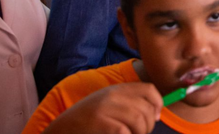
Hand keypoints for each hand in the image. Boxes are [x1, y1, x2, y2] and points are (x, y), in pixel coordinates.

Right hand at [42, 82, 162, 133]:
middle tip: (140, 133)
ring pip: (139, 121)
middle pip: (146, 109)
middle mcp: (112, 96)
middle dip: (148, 126)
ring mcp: (105, 109)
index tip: (155, 117)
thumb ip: (128, 104)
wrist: (61, 130)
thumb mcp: (106, 105)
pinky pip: (125, 131)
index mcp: (116, 89)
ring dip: (139, 133)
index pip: (149, 89)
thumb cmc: (87, 122)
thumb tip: (156, 114)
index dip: (158, 104)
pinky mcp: (101, 123)